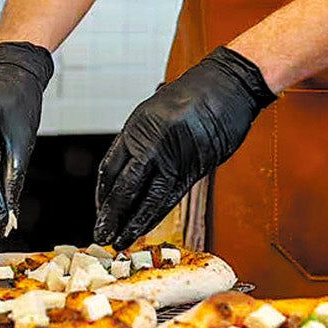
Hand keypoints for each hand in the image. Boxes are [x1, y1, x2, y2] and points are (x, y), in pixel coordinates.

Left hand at [92, 46, 275, 248]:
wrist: (227, 87)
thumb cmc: (194, 94)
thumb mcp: (156, 110)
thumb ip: (144, 139)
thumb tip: (135, 166)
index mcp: (136, 127)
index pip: (109, 167)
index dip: (103, 194)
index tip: (100, 209)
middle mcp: (150, 143)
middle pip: (124, 187)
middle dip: (112, 214)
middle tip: (102, 234)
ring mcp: (172, 156)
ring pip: (147, 198)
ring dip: (133, 222)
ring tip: (121, 240)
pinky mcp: (195, 167)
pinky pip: (170, 197)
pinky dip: (155, 215)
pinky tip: (146, 227)